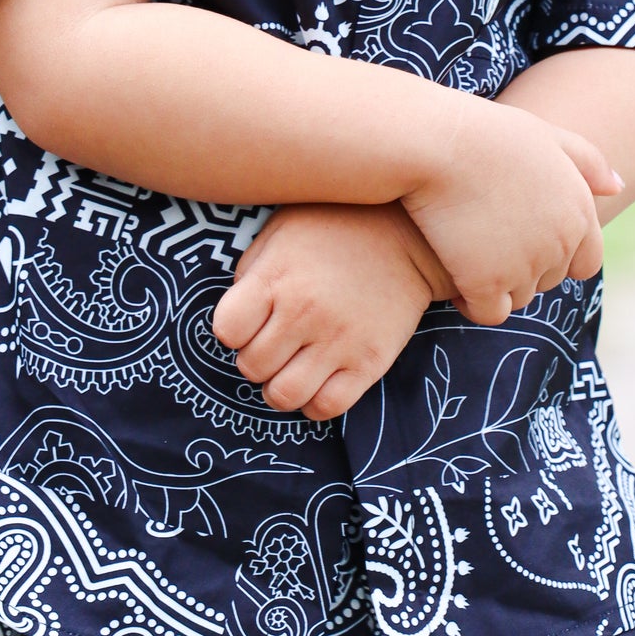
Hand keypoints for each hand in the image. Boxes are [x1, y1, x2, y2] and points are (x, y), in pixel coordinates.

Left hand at [210, 203, 452, 420]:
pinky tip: (318, 379)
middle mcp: (304, 312)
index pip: (226, 329)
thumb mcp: (281, 231)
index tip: (248, 320)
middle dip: (256, 357)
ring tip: (291, 366)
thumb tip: (236, 319)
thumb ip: (251, 272)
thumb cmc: (335, 228)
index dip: (233, 328)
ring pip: (283, 395)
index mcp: (277, 277)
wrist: (408, 234)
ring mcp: (339, 340)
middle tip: (274, 341)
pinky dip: (314, 403)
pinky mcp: (370, 361)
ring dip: (279, 386)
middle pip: (252, 366)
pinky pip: (327, 407)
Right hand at [403, 100, 620, 326]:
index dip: (557, 256)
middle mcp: (560, 243)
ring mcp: (525, 266)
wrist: (439, 143)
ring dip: (498, 285)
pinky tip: (455, 279)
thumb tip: (618, 187)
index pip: (585, 262)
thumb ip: (587, 161)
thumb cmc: (489, 134)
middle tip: (488, 241)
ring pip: (520, 297)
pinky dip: (473, 302)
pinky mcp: (486, 283)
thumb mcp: (546, 135)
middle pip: (549, 280)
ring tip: (468, 255)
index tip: (524, 239)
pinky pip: (489, 313)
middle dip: (525, 269)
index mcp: (579, 212)